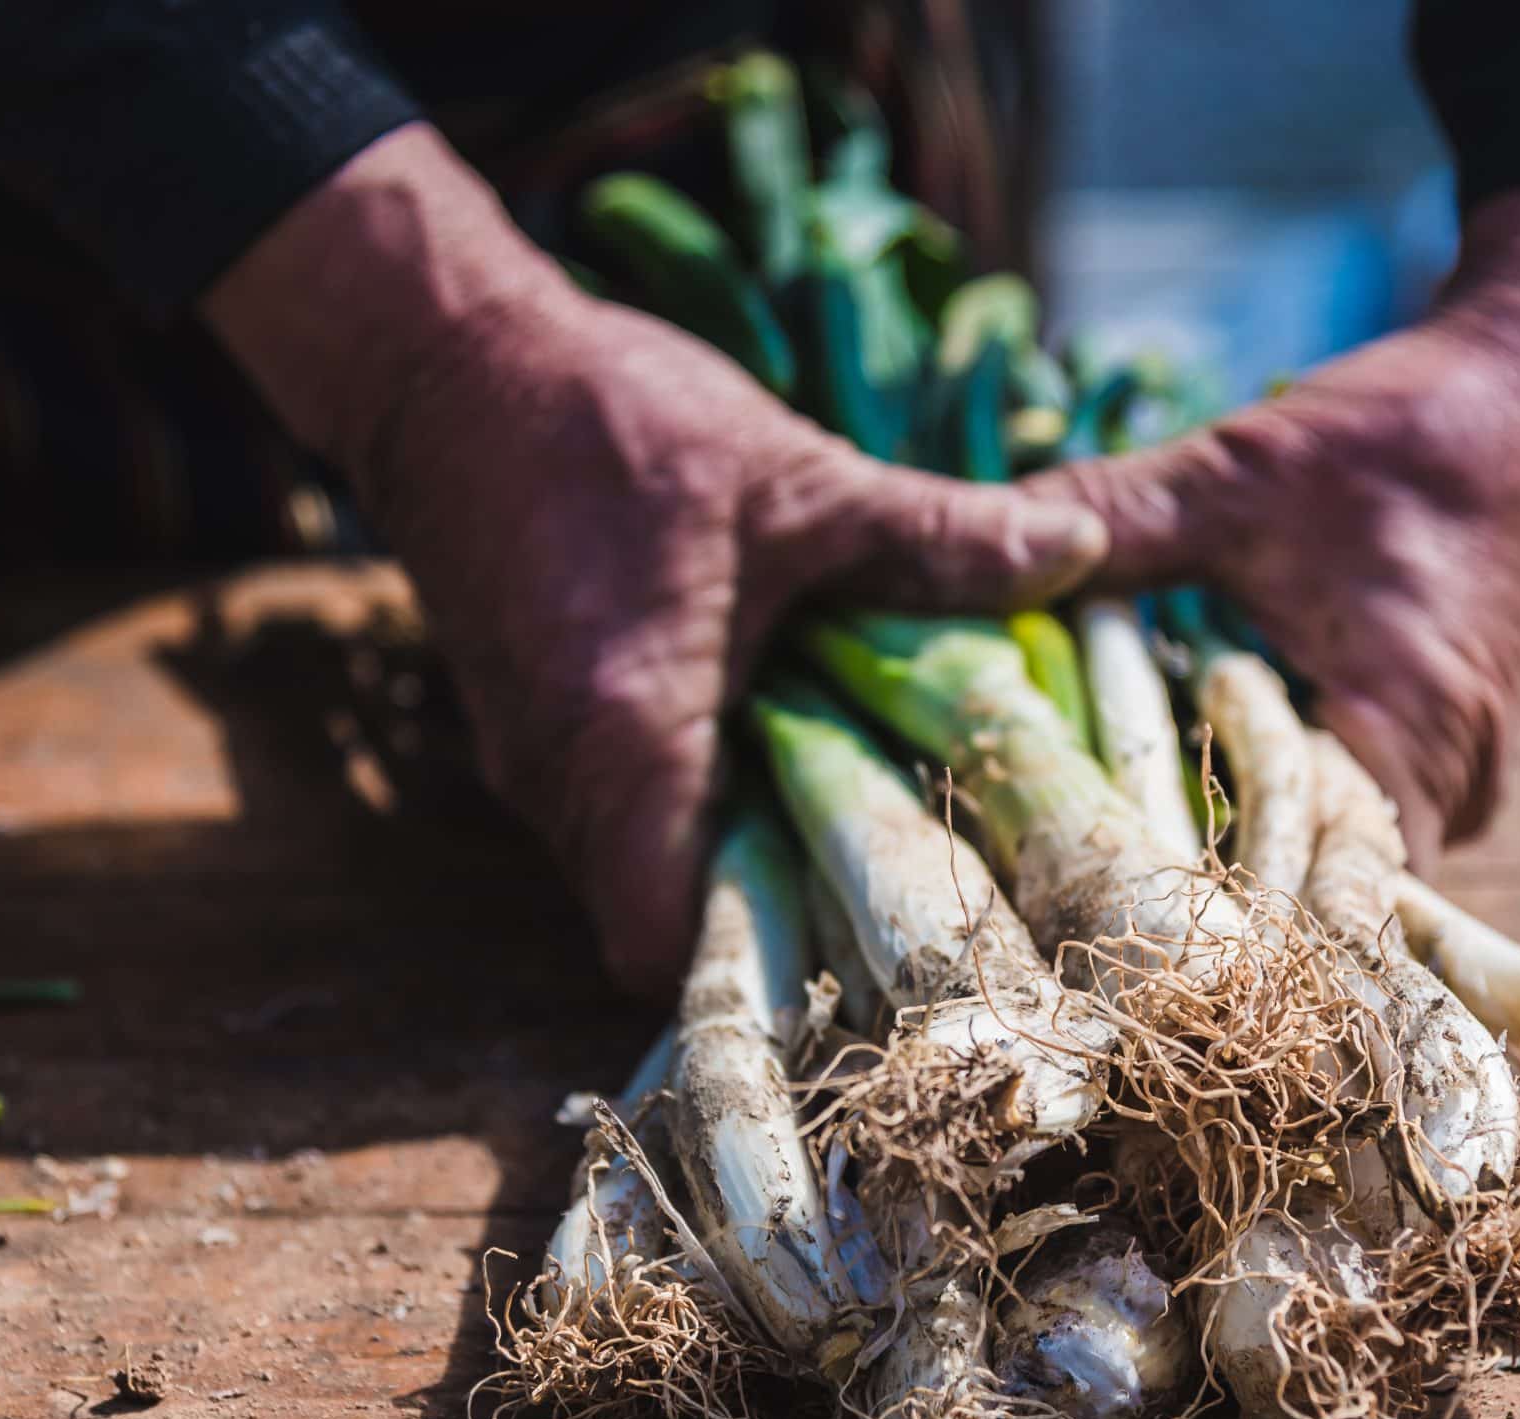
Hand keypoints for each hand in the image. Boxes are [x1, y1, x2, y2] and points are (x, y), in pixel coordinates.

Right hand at [206, 126, 1104, 995]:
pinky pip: (613, 807)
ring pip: (637, 863)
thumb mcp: (797, 478)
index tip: (869, 927)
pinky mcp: (525, 721)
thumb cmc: (606, 417)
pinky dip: (686, 794)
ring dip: (730, 843)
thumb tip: (1080, 552)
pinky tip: (774, 729)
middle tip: (896, 857)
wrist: (439, 356)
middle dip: (772, 905)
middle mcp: (560, 779)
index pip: (668, 945)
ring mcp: (529, 756)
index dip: (765, 960)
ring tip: (852, 791)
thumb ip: (936, 536)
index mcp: (627, 741)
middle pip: (664, 916)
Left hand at [1027, 191, 1519, 866]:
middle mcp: (1455, 790)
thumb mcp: (1242, 474)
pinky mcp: (1455, 752)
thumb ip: (1111, 520)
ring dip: (1237, 831)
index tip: (1094, 894)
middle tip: (1079, 854)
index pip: (1302, 903)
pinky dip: (1281, 791)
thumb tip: (979, 545)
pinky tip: (1199, 759)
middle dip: (1197, 872)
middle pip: (1307, 889)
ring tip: (1124, 810)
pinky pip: (1355, 810)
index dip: (1194, 909)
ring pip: (1330, 853)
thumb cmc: (1411, 433)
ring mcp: (1464, 780)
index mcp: (1411, 742)